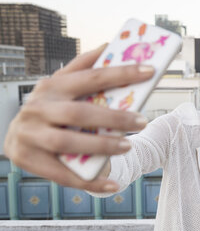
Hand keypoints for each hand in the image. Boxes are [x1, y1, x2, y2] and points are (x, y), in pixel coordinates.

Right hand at [3, 44, 154, 192]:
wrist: (19, 136)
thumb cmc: (51, 107)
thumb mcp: (61, 85)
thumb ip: (83, 67)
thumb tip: (109, 46)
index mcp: (52, 86)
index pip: (91, 77)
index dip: (121, 73)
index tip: (150, 71)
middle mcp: (38, 108)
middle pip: (80, 113)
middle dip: (114, 118)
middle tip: (142, 121)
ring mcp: (30, 135)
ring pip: (68, 143)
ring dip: (101, 146)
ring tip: (128, 147)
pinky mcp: (28, 160)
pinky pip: (63, 175)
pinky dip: (90, 182)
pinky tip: (113, 184)